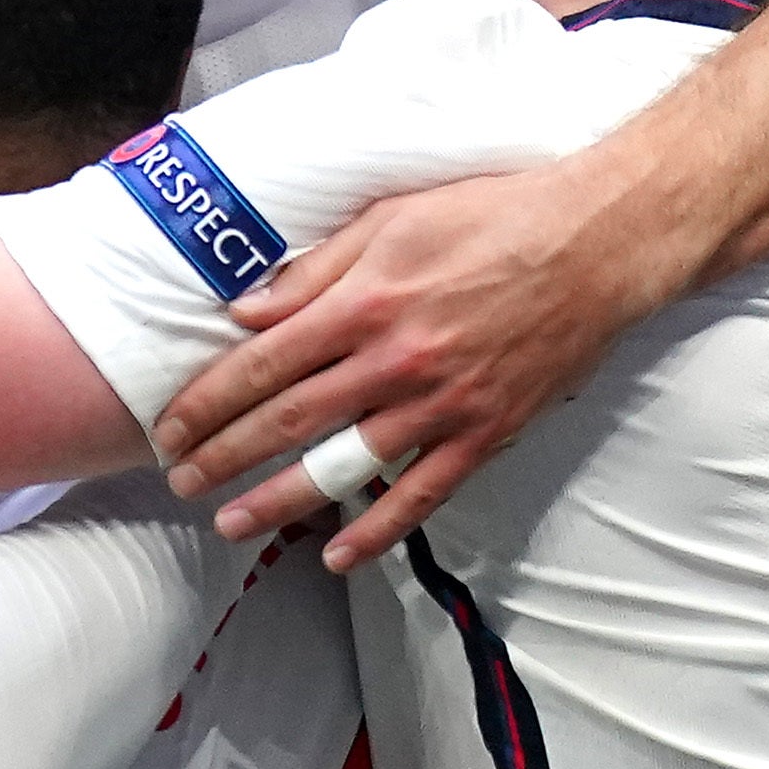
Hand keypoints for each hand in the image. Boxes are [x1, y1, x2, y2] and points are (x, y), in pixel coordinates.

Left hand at [149, 149, 693, 572]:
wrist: (598, 242)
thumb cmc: (493, 215)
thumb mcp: (392, 218)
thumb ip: (316, 271)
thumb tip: (246, 312)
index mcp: (365, 301)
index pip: (261, 363)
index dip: (207, 402)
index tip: (170, 428)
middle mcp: (395, 359)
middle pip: (288, 420)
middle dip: (224, 457)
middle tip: (181, 482)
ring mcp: (441, 403)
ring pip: (343, 466)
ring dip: (280, 501)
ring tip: (233, 524)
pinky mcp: (484, 432)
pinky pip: (420, 493)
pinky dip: (376, 529)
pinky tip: (335, 554)